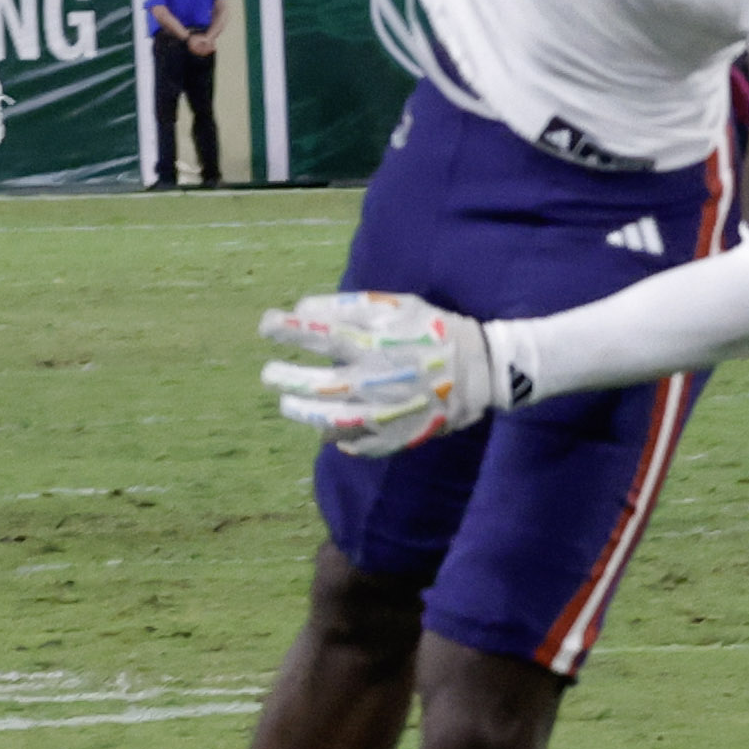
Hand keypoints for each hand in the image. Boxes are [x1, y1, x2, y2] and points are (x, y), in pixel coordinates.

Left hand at [261, 290, 506, 457]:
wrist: (482, 371)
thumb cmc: (436, 330)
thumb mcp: (400, 306)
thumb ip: (352, 306)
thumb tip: (304, 308)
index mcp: (373, 345)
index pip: (318, 335)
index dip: (286, 329)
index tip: (266, 325)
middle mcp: (372, 382)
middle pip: (315, 383)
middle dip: (286, 376)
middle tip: (268, 373)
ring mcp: (381, 414)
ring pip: (327, 419)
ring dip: (302, 410)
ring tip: (287, 403)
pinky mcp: (392, 437)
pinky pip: (354, 443)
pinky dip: (336, 438)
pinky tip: (326, 431)